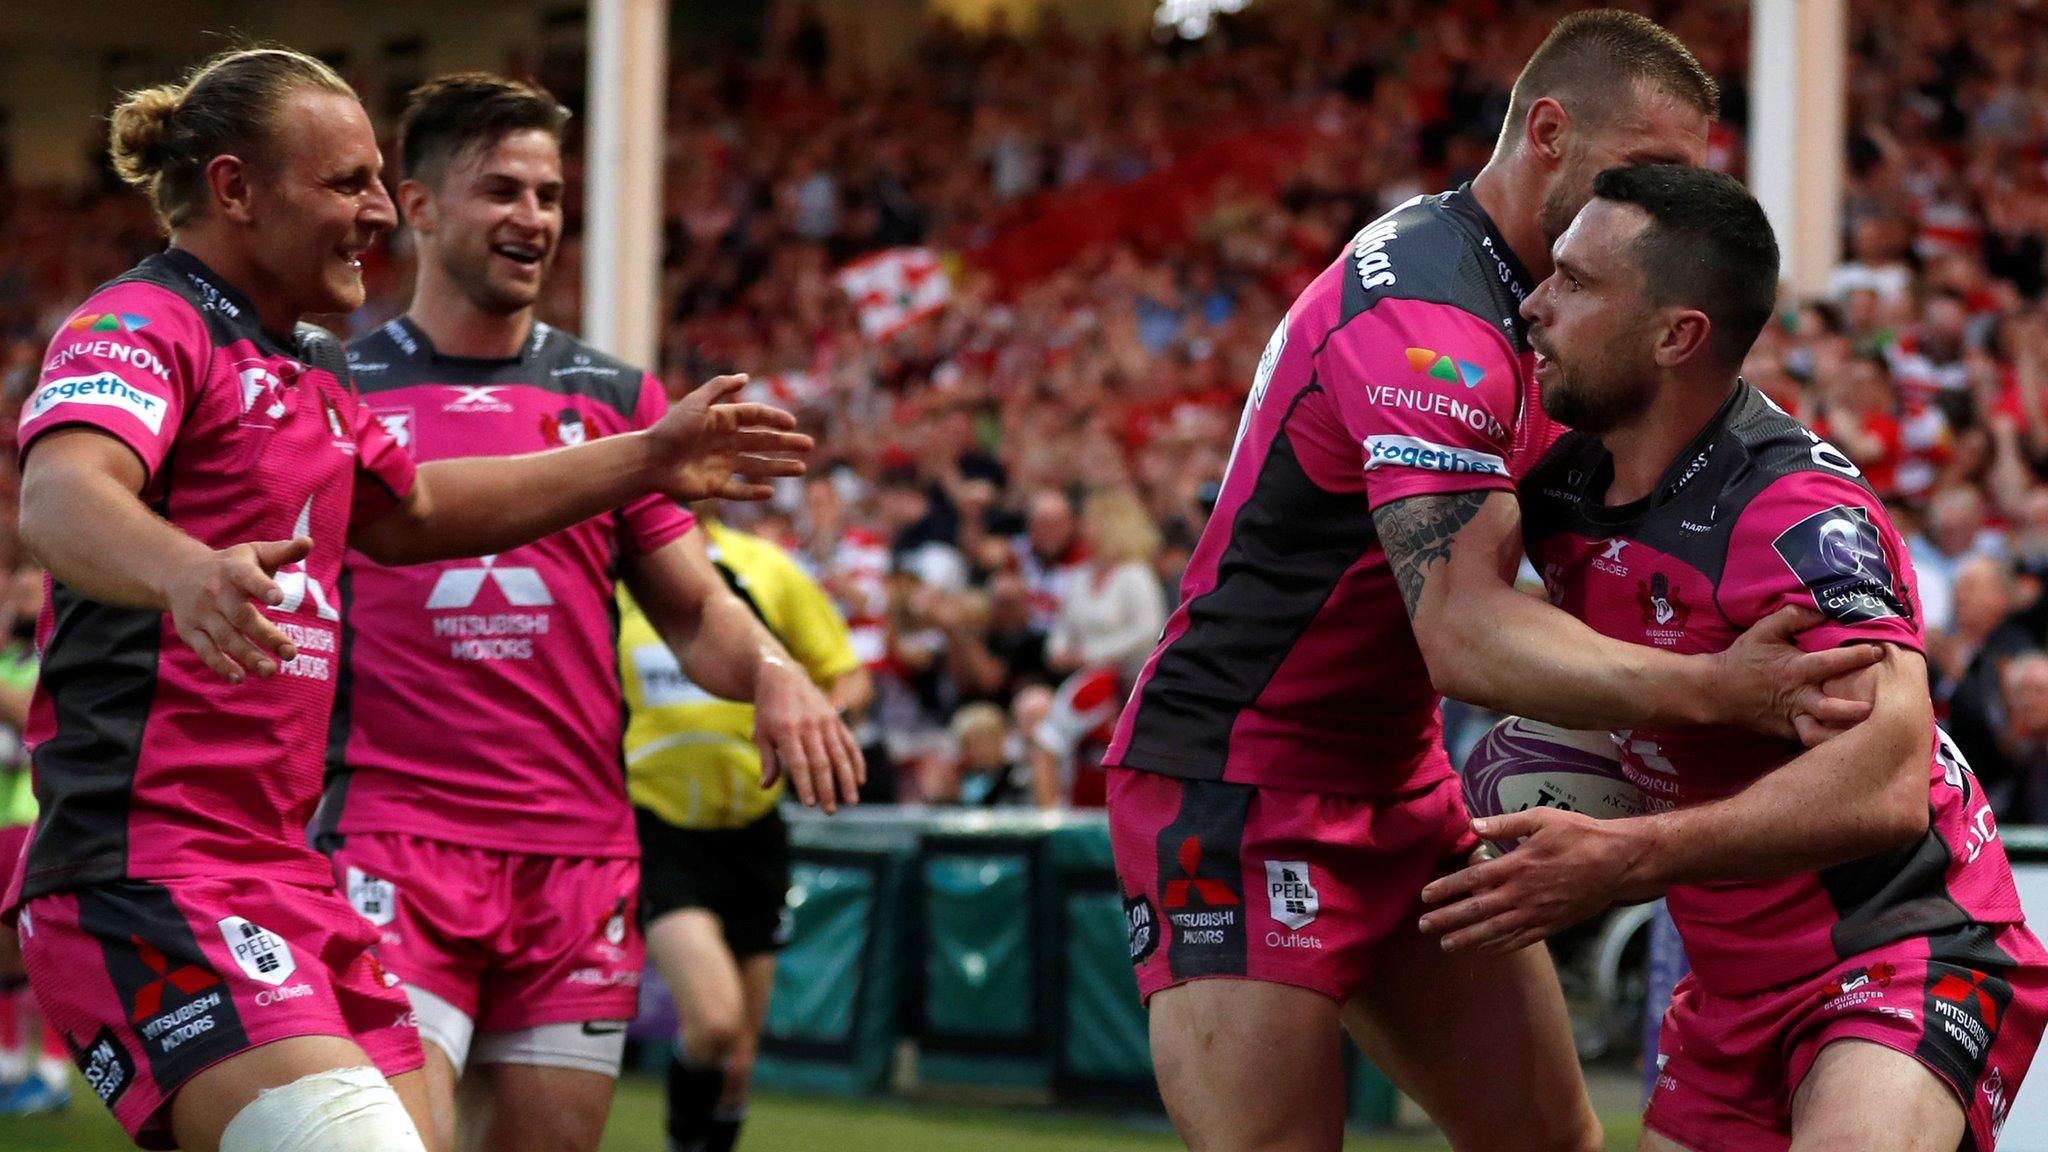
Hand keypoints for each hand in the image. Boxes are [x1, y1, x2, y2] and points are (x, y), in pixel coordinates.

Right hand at [162, 537, 311, 682]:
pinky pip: (205, 651)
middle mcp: (216, 593)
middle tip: (291, 653)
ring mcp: (202, 614)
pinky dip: (220, 665)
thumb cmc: (231, 565)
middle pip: (241, 616)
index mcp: (234, 571)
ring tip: (270, 671)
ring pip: (225, 638)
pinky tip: (239, 678)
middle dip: (266, 636)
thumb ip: (283, 551)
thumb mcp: (255, 553)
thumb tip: (309, 542)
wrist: (178, 573)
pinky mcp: (191, 631)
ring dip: (248, 656)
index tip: (280, 599)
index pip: (248, 578)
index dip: (263, 587)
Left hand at [645, 374, 812, 501]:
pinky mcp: (713, 487)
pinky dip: (753, 492)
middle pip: (761, 442)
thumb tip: (746, 377)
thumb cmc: (670, 430)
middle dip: (785, 444)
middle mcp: (724, 443)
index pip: (754, 417)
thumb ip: (718, 388)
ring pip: (756, 466)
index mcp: (721, 421)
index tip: (791, 423)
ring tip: (801, 468)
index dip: (773, 419)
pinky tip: (770, 491)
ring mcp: (720, 466)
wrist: (648, 461)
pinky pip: (738, 490)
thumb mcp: (694, 403)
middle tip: (808, 445)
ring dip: (778, 467)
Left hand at [754, 655, 865, 813]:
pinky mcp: (836, 720)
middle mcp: (809, 726)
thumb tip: (766, 786)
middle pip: (821, 762)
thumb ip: (767, 760)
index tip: (810, 803)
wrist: (783, 676)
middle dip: (827, 789)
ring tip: (851, 801)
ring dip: (846, 780)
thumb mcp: (761, 733)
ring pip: (839, 755)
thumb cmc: (768, 710)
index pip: (798, 763)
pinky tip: (860, 780)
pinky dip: (856, 762)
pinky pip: (849, 743)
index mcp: (787, 731)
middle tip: (830, 810)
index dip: (805, 784)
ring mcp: (825, 722)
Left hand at [1417, 807, 1660, 954]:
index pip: (1472, 880)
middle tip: (1422, 927)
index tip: (1425, 896)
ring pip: (1495, 931)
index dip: (1446, 889)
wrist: (1618, 863)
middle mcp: (1522, 893)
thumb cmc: (1580, 835)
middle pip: (1476, 910)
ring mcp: (1537, 913)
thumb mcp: (1542, 818)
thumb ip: (1505, 823)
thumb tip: (1473, 824)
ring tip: (1445, 945)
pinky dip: (1499, 947)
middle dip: (1447, 919)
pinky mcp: (1551, 925)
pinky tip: (1483, 951)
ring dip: (1467, 939)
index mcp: (1517, 865)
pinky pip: (1520, 941)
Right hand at [1712, 606, 1882, 739]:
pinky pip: (1810, 740)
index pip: (1831, 662)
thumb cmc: (1743, 658)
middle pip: (1831, 708)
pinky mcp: (1786, 732)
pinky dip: (1828, 742)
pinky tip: (1846, 741)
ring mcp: (1791, 717)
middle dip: (1855, 709)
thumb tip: (1822, 610)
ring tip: (1868, 734)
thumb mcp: (1764, 630)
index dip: (1858, 656)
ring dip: (1843, 734)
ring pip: (1821, 733)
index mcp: (1794, 669)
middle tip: (1879, 706)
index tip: (1880, 651)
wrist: (1716, 691)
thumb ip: (1793, 617)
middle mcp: (1796, 696)